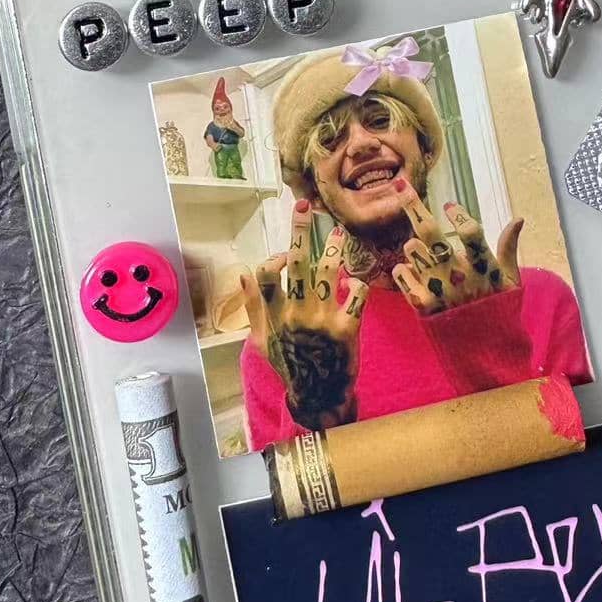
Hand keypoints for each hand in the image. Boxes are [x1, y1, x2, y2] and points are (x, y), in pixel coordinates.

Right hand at [237, 201, 368, 430]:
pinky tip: (357, 282)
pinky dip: (358, 285)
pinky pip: (356, 296)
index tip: (279, 255)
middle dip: (299, 231)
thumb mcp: (260, 340)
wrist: (318, 395)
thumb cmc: (287, 363)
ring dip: (333, 248)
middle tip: (305, 206)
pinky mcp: (347, 328)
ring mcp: (322, 320)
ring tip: (338, 232)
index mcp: (274, 314)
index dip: (272, 258)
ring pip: (328, 273)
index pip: (266, 274)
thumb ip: (254, 306)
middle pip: (296, 263)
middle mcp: (296, 313)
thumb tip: (243, 273)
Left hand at [391, 185, 522, 315]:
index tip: (451, 206)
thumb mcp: (511, 280)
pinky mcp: (422, 305)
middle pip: (431, 232)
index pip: (470, 230)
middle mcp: (459, 275)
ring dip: (413, 245)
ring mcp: (439, 289)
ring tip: (419, 249)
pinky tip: (408, 270)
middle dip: (414, 206)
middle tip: (401, 186)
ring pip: (414, 251)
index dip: (459, 215)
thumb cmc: (499, 312)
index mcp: (484, 267)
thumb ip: (508, 248)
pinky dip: (402, 270)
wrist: (485, 353)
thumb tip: (518, 219)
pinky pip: (403, 276)